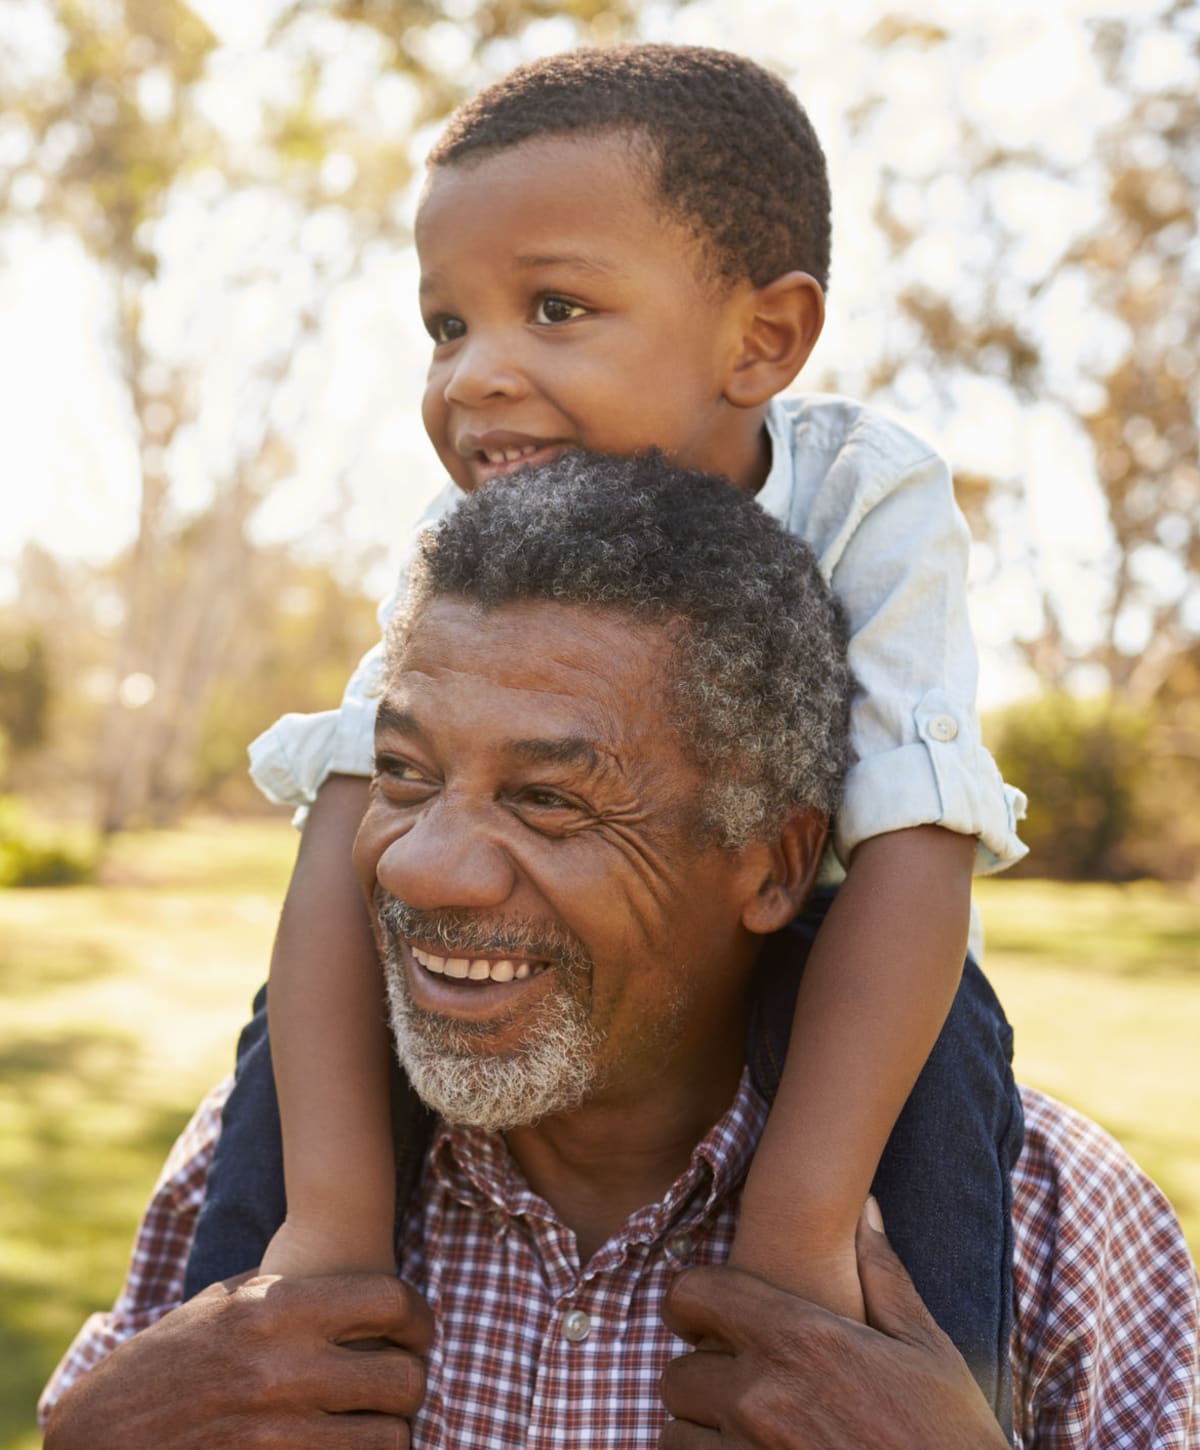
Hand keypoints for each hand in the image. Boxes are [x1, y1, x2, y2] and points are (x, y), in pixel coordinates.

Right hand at [43, 1271, 433, 1449]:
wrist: (99, 1436)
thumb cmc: (166, 1360)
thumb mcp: (223, 1304)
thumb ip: (292, 1291)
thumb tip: (362, 1289)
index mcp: (276, 1310)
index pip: (390, 1301)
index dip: (419, 1316)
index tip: (418, 1330)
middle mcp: (284, 1370)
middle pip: (405, 1378)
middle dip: (412, 1381)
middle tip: (400, 1382)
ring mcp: (278, 1433)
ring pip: (390, 1439)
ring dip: (390, 1432)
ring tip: (375, 1422)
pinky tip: (343, 1446)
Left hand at [658, 1202, 1009, 1448]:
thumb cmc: (950, 1438)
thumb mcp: (927, 1351)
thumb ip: (882, 1275)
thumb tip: (865, 1208)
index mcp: (801, 1340)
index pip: (693, 1294)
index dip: (692, 1302)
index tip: (704, 1319)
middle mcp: (763, 1397)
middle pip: (676, 1374)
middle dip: (701, 1378)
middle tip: (737, 1388)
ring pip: (676, 1434)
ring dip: (701, 1433)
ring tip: (744, 1434)